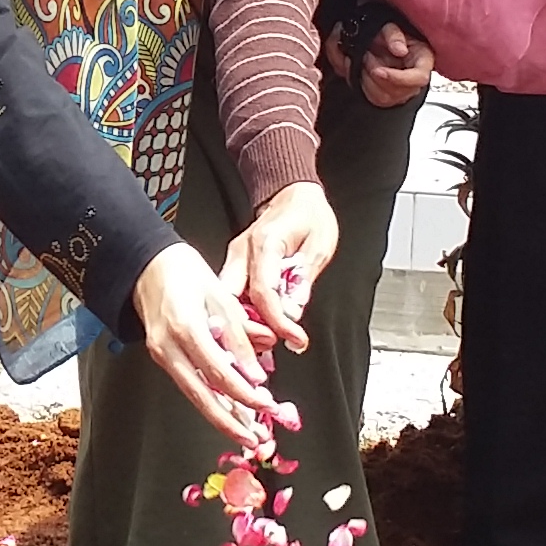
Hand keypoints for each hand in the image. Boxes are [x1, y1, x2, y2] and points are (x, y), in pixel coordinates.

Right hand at [133, 242, 281, 446]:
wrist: (146, 265)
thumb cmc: (182, 271)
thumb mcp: (220, 294)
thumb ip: (240, 331)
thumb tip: (261, 360)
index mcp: (186, 327)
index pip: (218, 370)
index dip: (243, 391)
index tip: (265, 401)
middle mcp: (168, 347)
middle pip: (201, 395)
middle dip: (230, 421)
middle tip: (254, 438)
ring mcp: (162, 355)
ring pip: (193, 395)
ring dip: (220, 417)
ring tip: (244, 432)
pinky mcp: (162, 357)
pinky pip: (188, 384)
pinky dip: (209, 400)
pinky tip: (228, 411)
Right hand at [220, 183, 336, 357]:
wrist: (294, 194)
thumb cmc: (309, 215)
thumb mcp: (319, 246)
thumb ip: (303, 279)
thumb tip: (293, 312)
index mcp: (264, 243)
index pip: (264, 291)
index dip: (278, 321)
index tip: (293, 338)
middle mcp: (242, 252)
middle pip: (233, 301)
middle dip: (247, 332)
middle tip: (269, 351)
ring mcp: (234, 260)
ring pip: (226, 303)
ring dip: (241, 329)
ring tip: (261, 351)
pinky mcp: (234, 267)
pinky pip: (231, 298)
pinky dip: (240, 319)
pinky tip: (251, 337)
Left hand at [349, 20, 433, 109]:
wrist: (380, 42)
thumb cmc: (391, 35)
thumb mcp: (391, 27)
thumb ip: (395, 36)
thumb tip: (400, 50)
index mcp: (424, 61)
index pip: (419, 78)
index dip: (398, 78)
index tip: (379, 70)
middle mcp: (415, 79)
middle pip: (399, 90)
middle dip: (377, 74)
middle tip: (367, 56)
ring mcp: (403, 91)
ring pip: (384, 97)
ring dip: (368, 79)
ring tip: (366, 60)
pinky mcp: (388, 97)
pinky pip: (374, 98)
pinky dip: (364, 84)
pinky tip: (364, 70)